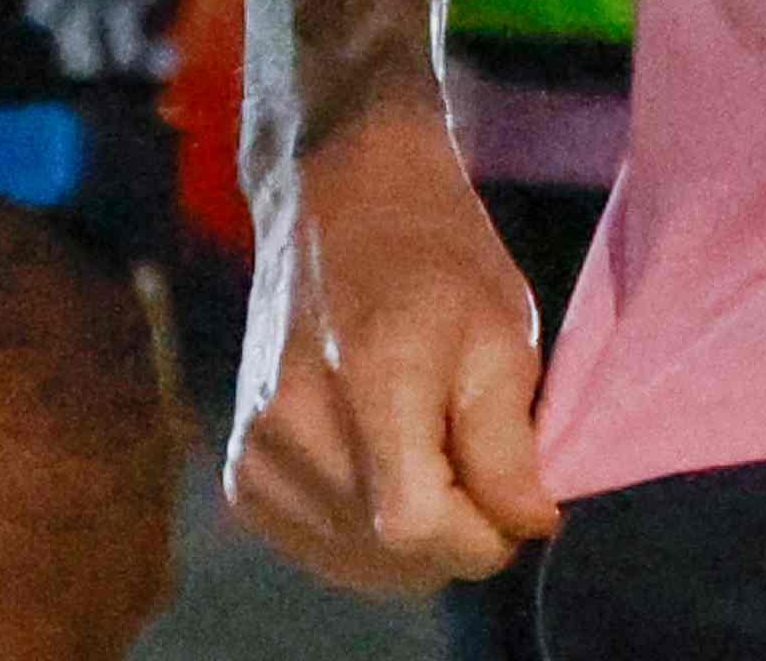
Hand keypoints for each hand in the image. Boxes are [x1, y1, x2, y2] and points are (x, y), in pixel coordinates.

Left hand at [0, 197, 179, 658]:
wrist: (52, 201)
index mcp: (18, 511)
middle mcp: (92, 520)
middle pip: (63, 651)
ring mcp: (138, 498)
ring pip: (112, 623)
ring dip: (63, 646)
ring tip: (10, 641)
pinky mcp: (161, 471)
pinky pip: (147, 576)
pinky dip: (105, 610)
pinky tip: (67, 608)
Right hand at [227, 101, 552, 593]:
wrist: (339, 201)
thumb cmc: (436, 259)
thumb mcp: (502, 335)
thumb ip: (509, 448)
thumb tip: (525, 530)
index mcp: (367, 380)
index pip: (420, 531)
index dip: (484, 534)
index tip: (511, 492)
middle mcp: (293, 425)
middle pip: (395, 557)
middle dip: (456, 534)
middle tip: (471, 457)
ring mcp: (256, 453)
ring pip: (363, 564)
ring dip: (413, 537)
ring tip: (424, 451)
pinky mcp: (241, 473)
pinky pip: (323, 548)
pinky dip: (366, 532)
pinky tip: (381, 468)